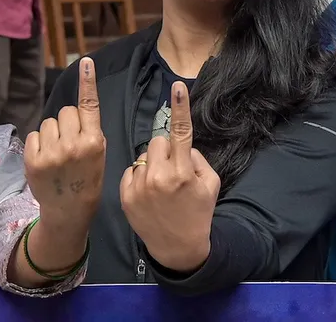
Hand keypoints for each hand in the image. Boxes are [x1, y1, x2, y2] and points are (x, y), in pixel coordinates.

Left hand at [24, 57, 105, 225]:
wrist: (69, 210)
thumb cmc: (87, 179)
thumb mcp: (99, 154)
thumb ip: (89, 131)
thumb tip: (75, 108)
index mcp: (94, 142)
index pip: (89, 105)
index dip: (87, 81)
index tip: (85, 61)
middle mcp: (73, 145)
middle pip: (66, 111)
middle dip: (68, 123)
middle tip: (71, 143)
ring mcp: (51, 153)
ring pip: (49, 122)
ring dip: (53, 133)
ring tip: (58, 154)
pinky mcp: (33, 159)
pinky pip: (35, 135)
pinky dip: (39, 144)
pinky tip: (46, 159)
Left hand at [120, 81, 220, 273]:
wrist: (177, 248)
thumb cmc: (198, 213)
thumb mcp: (210, 185)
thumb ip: (197, 160)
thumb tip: (181, 145)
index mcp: (183, 173)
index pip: (181, 132)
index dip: (180, 108)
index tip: (178, 87)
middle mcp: (159, 177)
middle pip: (157, 142)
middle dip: (165, 150)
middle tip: (172, 170)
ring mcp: (139, 187)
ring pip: (143, 155)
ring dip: (151, 164)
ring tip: (159, 186)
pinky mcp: (125, 195)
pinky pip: (131, 169)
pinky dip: (139, 176)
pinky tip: (147, 193)